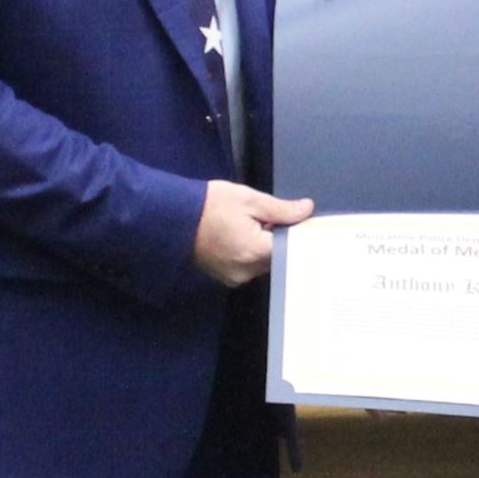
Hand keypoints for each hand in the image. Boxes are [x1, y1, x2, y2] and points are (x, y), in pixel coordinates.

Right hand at [191, 180, 313, 286]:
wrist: (172, 217)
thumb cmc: (209, 205)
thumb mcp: (249, 199)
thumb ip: (281, 209)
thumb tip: (307, 210)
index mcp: (255, 252)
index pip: (292, 249)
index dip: (297, 234)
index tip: (300, 222)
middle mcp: (246, 272)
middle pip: (279, 258)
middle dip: (279, 240)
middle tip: (272, 219)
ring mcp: (234, 278)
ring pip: (264, 263)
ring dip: (265, 247)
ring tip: (253, 226)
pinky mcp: (225, 277)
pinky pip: (249, 267)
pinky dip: (251, 254)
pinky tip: (241, 237)